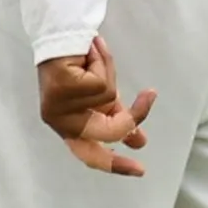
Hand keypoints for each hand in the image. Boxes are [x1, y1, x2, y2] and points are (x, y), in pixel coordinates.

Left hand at [37, 39, 156, 177]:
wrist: (62, 37)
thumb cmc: (79, 68)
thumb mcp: (102, 99)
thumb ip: (117, 119)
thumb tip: (139, 141)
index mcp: (69, 128)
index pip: (90, 155)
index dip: (115, 164)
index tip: (141, 170)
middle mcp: (59, 121)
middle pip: (107, 132)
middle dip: (130, 118)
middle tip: (148, 98)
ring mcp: (59, 106)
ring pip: (107, 98)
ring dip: (109, 74)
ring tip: (94, 58)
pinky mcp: (63, 87)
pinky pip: (100, 81)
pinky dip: (102, 62)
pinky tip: (89, 52)